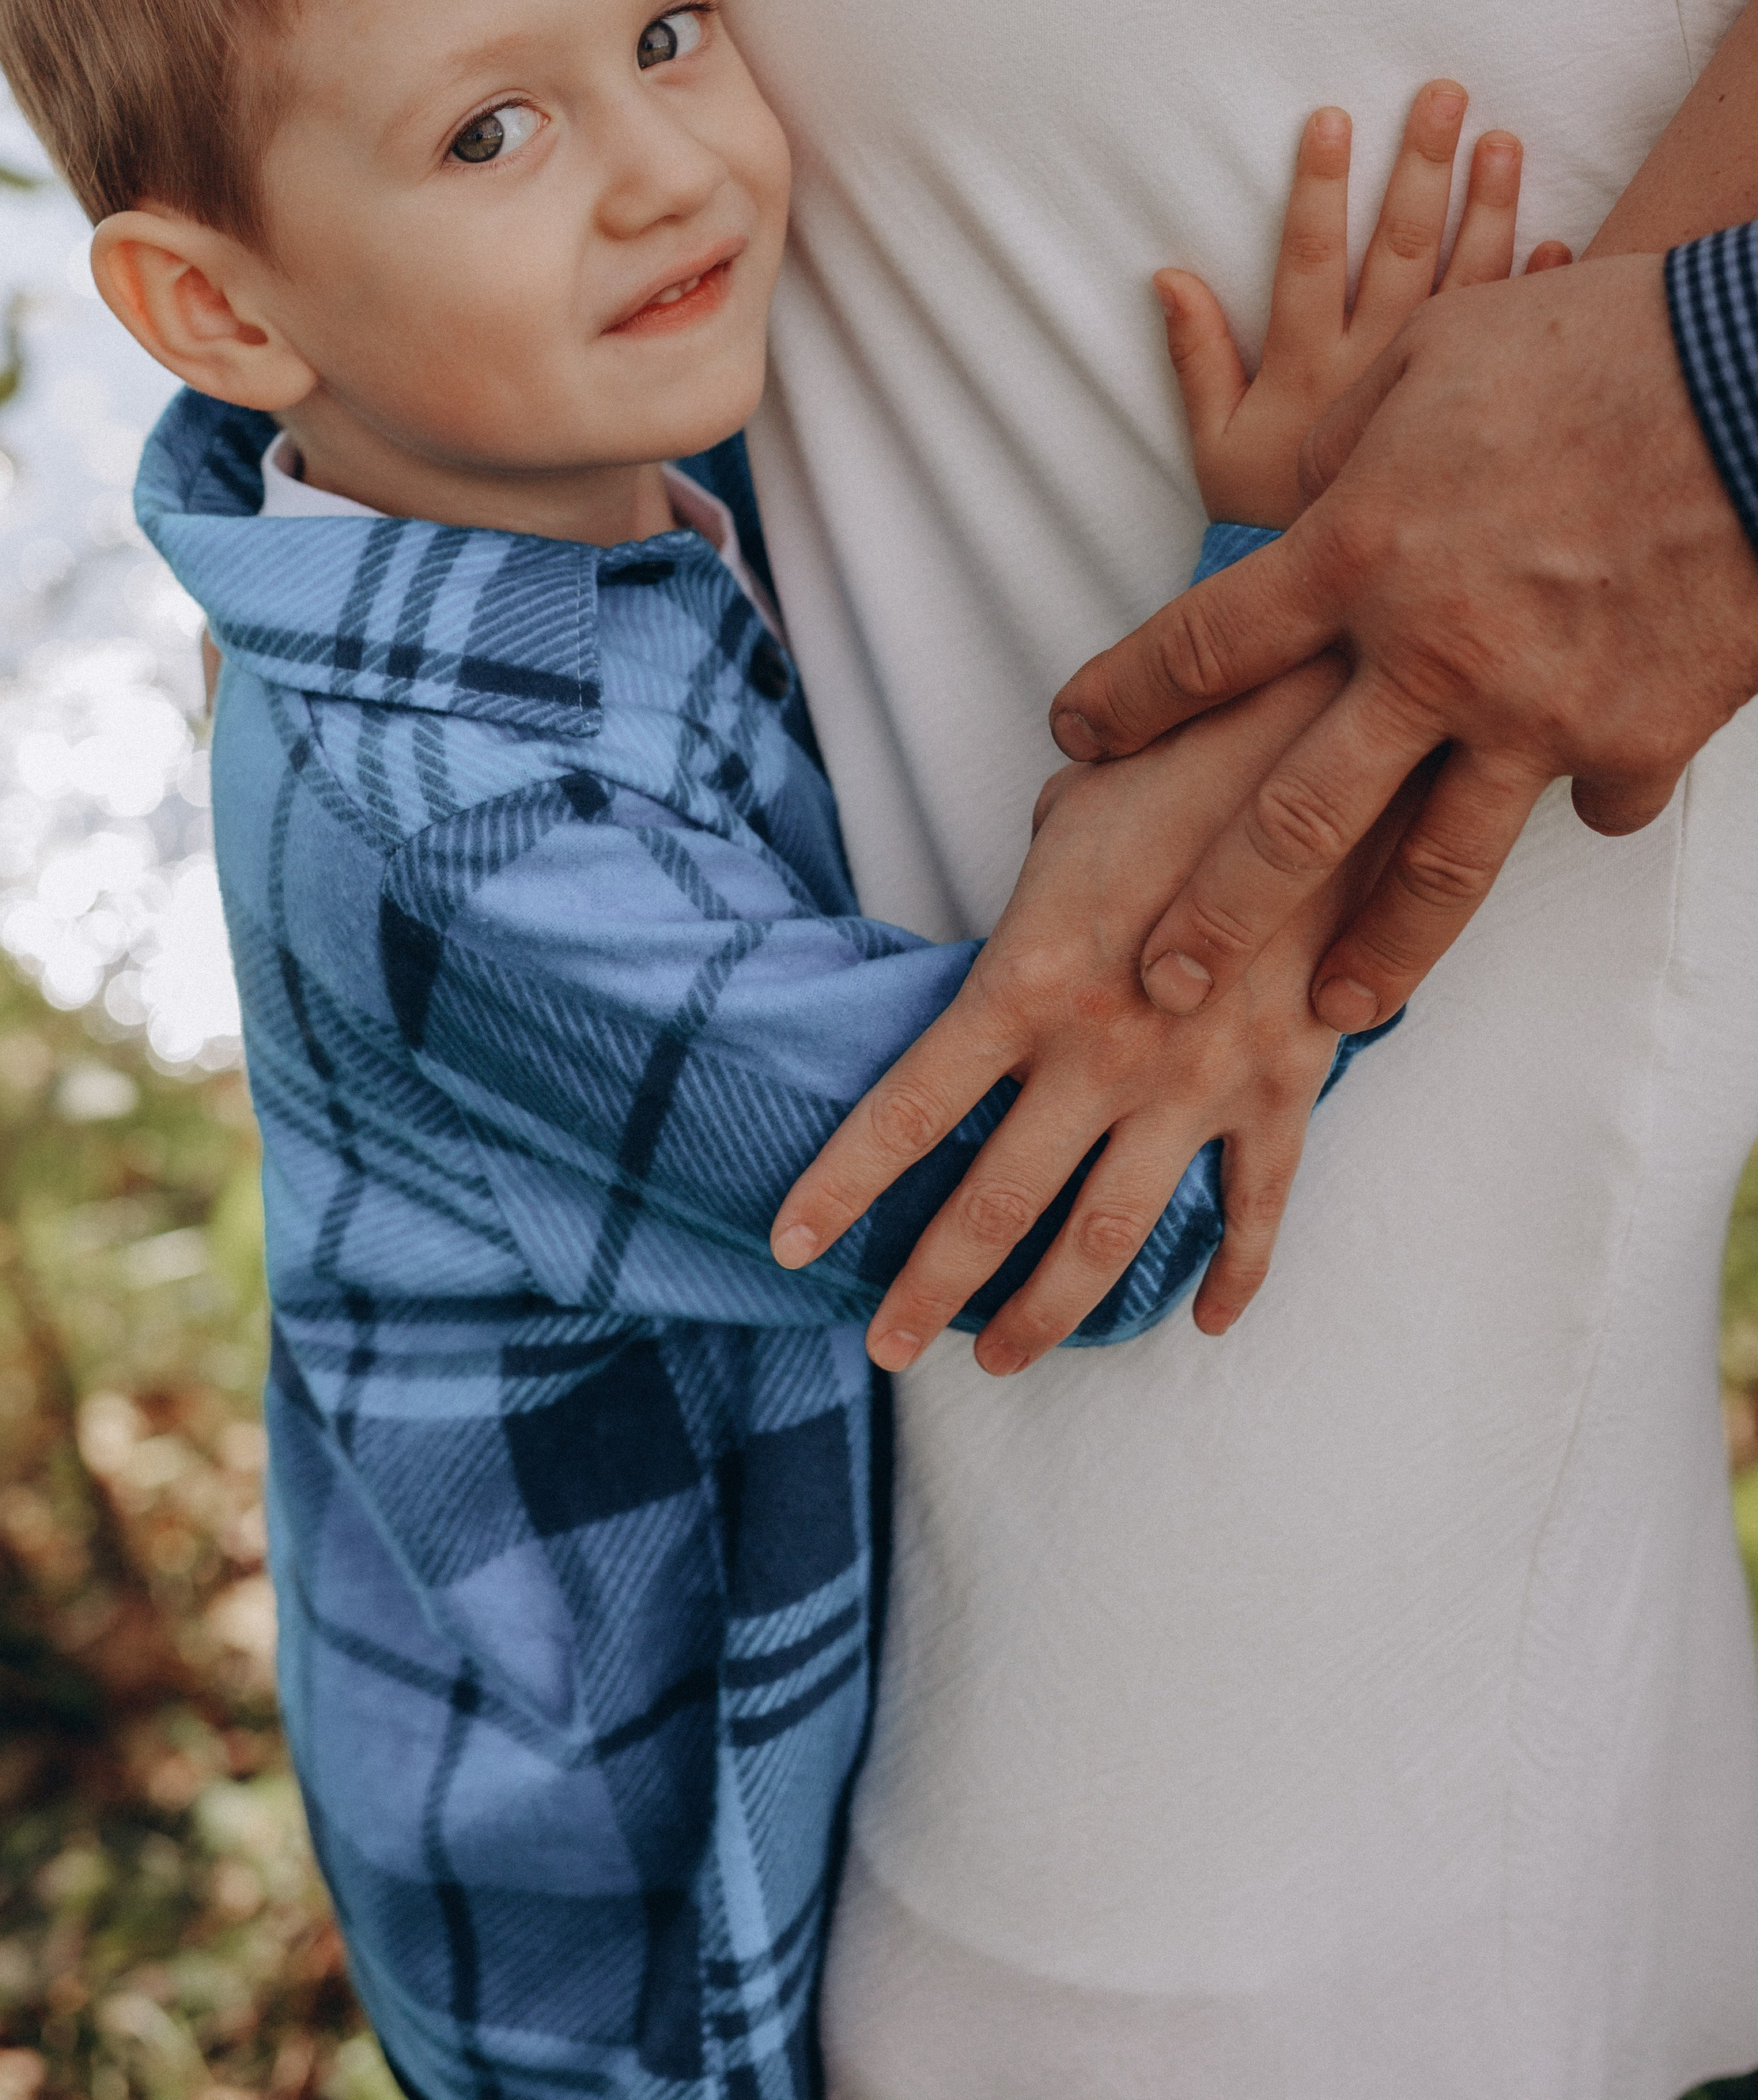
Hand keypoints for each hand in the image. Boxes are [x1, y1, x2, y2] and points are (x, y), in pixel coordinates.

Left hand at [770, 656, 1391, 1370]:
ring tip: (999, 1359)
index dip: (842, 1185)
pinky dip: (1235, 1273)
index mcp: (1027, 984)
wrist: (1331, 763)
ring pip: (1108, 1237)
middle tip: (885, 1348)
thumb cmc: (1185, 760)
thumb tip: (1034, 863)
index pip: (910, 1108)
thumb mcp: (1075, 808)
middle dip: (931, 1290)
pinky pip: (1256, 1207)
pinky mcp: (1283, 1086)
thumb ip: (1037, 868)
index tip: (789, 1244)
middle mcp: (1100, 1053)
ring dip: (1049, 1311)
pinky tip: (1206, 1320)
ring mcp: (1196, 1084)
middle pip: (995, 1207)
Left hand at [1052, 251, 1757, 1031]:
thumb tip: (1308, 498)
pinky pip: (1594, 803)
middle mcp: (1431, 655)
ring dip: (1381, 952)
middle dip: (1217, 910)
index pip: (1204, 648)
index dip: (1127, 698)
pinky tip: (1566, 810)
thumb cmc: (1594, 342)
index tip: (1075, 737)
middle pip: (1293, 819)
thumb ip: (1345, 442)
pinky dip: (1579, 806)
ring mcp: (1538, 715)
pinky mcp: (1639, 739)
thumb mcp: (1432, 355)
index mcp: (1357, 549)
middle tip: (1166, 979)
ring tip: (1337, 1010)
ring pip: (1437, 872)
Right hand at [1161, 81, 1563, 527]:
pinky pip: (1511, 349)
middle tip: (1444, 95)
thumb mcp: (1213, 446)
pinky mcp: (1470, 415)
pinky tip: (1560, 248)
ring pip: (1463, 282)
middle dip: (1419, 168)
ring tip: (1503, 141)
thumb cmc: (1265, 520)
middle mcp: (1371, 368)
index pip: (1308, 257)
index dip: (1319, 187)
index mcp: (1304, 366)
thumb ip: (1196, 359)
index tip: (1333, 118)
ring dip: (1487, 209)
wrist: (1333, 604)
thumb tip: (1167, 274)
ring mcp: (1428, 391)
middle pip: (1397, 251)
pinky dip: (1535, 298)